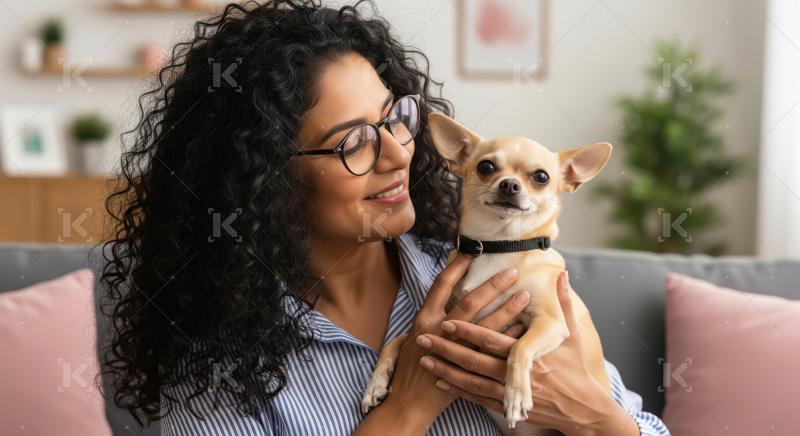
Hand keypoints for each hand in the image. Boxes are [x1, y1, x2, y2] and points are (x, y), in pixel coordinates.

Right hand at [381, 253, 529, 429]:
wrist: (408, 399)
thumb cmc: (411, 364)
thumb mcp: (414, 334)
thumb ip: (432, 316)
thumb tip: (451, 295)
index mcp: (424, 318)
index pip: (441, 285)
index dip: (457, 267)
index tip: (472, 252)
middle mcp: (438, 330)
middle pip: (470, 302)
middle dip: (493, 285)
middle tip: (512, 271)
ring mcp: (454, 349)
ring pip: (485, 325)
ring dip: (508, 309)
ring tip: (525, 296)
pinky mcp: (466, 368)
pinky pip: (492, 349)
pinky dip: (509, 338)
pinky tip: (524, 328)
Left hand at [418, 271, 636, 435]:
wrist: (582, 411)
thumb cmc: (575, 370)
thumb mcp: (572, 336)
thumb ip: (564, 304)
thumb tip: (562, 275)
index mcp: (527, 354)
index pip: (492, 340)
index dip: (468, 331)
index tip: (448, 321)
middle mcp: (514, 375)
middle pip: (474, 360)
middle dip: (447, 348)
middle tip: (424, 338)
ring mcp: (509, 394)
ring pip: (470, 382)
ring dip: (446, 370)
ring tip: (425, 358)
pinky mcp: (507, 407)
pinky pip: (477, 399)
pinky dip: (458, 390)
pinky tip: (441, 380)